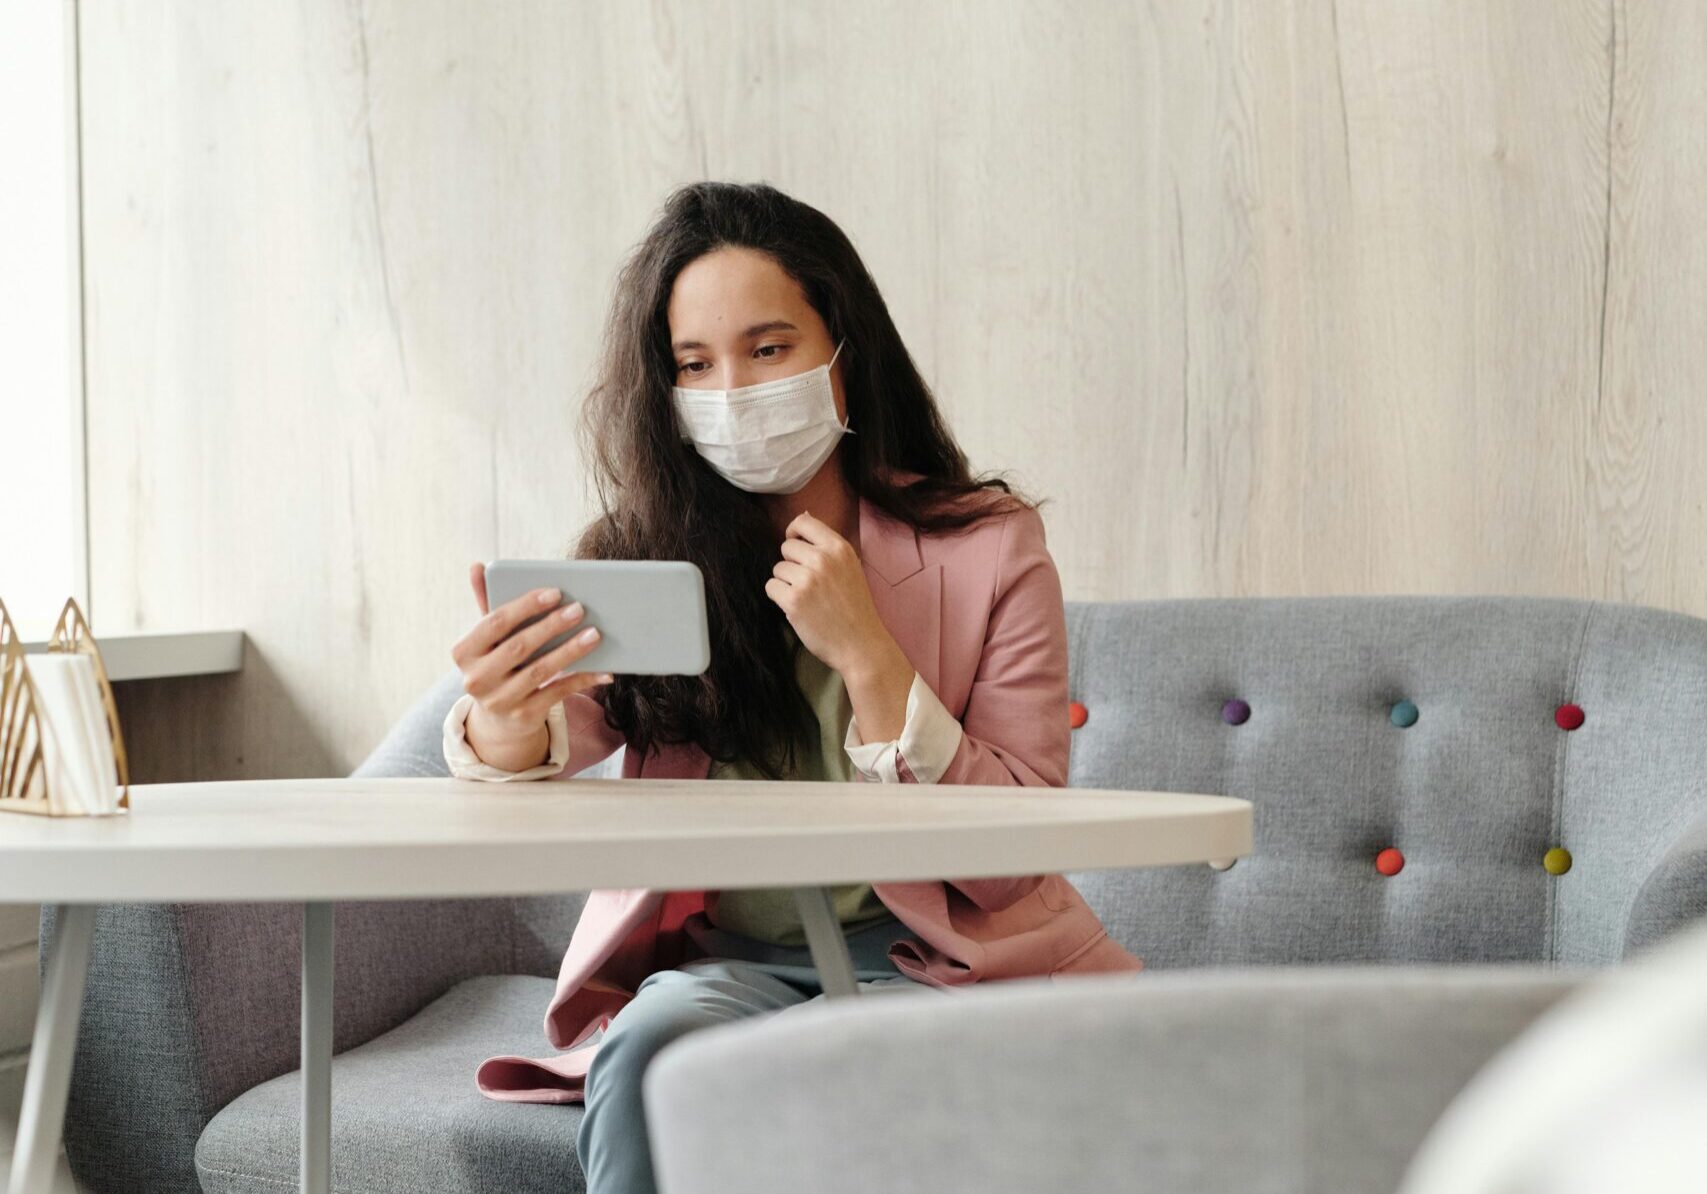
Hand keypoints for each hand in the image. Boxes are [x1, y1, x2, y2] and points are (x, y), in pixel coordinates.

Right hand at [451, 563, 613, 741]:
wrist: (498, 718)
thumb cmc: (496, 663)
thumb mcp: (488, 637)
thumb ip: (486, 602)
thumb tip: (477, 565)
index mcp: (464, 652)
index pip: (495, 622)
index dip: (526, 606)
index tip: (555, 592)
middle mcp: (476, 678)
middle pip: (519, 647)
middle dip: (552, 626)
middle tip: (580, 609)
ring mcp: (499, 701)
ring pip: (540, 671)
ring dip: (570, 651)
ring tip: (594, 634)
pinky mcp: (523, 716)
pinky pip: (557, 693)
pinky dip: (581, 680)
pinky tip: (603, 670)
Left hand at [763, 511, 905, 679]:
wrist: (860, 643)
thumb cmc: (854, 607)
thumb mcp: (850, 566)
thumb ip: (826, 545)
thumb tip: (803, 516)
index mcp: (839, 548)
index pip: (803, 522)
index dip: (794, 533)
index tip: (796, 547)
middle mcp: (823, 559)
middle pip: (786, 547)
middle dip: (792, 564)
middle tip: (809, 584)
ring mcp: (807, 580)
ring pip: (777, 569)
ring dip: (786, 583)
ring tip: (807, 598)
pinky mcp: (793, 600)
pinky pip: (771, 587)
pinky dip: (780, 598)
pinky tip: (798, 608)